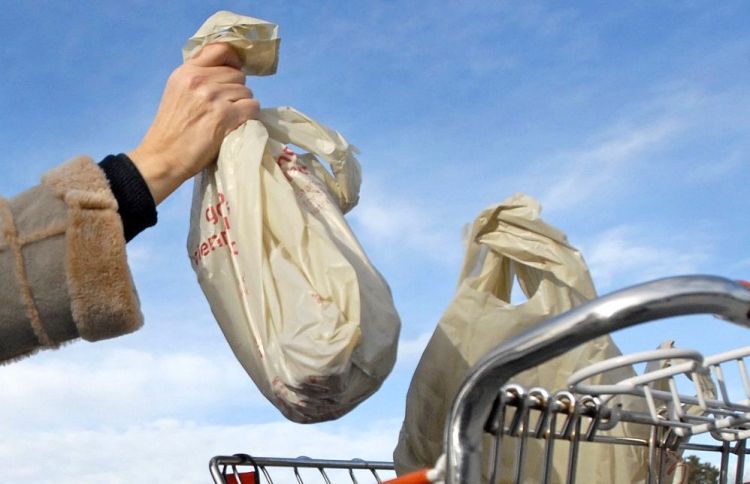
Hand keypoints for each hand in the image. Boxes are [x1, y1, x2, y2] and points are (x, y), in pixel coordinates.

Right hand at [128, 43, 258, 203]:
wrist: (163, 157)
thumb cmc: (171, 130)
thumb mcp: (177, 92)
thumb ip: (198, 78)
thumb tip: (227, 71)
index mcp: (186, 71)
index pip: (220, 49)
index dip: (233, 60)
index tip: (233, 73)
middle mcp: (199, 80)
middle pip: (238, 75)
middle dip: (237, 90)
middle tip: (228, 106)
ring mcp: (212, 97)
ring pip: (247, 92)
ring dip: (243, 105)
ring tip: (230, 119)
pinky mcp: (224, 116)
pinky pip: (252, 108)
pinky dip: (250, 117)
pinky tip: (239, 125)